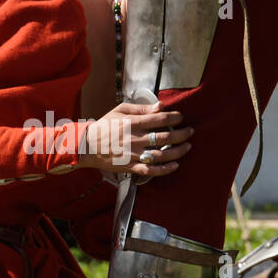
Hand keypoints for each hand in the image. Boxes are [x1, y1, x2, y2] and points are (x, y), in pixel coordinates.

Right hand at [78, 101, 192, 176]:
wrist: (87, 146)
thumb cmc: (105, 126)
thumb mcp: (120, 110)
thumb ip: (141, 109)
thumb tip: (161, 106)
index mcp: (132, 123)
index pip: (160, 119)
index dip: (174, 118)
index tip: (181, 117)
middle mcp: (134, 139)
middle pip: (165, 137)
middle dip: (182, 134)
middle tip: (190, 131)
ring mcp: (133, 155)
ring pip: (161, 155)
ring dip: (178, 151)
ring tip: (187, 146)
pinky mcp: (130, 167)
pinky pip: (151, 171)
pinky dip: (165, 169)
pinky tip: (175, 165)